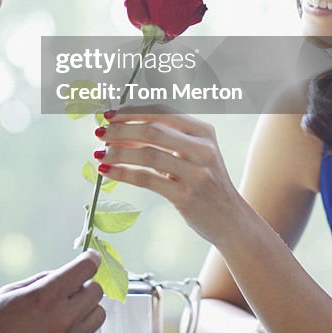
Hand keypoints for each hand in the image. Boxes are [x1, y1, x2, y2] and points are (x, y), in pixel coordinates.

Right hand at [0, 250, 103, 332]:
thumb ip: (41, 281)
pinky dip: (77, 329)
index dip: (89, 260)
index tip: (89, 258)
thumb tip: (61, 275)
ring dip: (86, 308)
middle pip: (97, 291)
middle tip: (69, 287)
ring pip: (97, 315)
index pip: (85, 269)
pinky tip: (55, 332)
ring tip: (65, 310)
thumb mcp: (9, 292)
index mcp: (46, 297)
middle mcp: (62, 320)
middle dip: (85, 284)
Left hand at [99, 110, 236, 243]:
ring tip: (100, 154)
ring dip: (118, 152)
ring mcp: (196, 172)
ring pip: (148, 154)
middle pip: (153, 130)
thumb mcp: (193, 155)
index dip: (132, 111)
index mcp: (204, 131)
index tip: (109, 115)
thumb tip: (120, 131)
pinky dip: (123, 173)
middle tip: (100, 133)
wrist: (232, 221)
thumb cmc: (205, 183)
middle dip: (121, 129)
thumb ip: (165, 141)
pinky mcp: (186, 196)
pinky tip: (107, 172)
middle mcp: (202, 148)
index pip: (162, 112)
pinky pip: (147, 179)